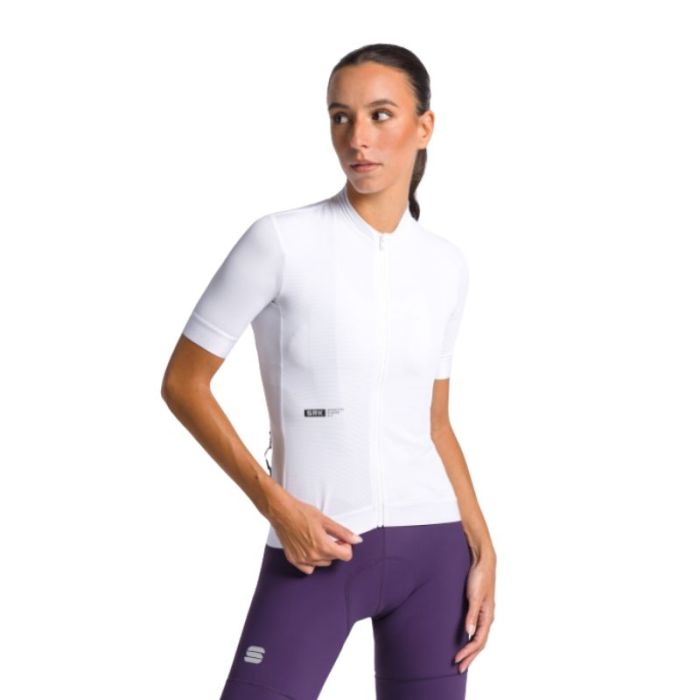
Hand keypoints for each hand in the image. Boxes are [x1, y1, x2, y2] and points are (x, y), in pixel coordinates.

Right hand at [271, 499, 363, 574]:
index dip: (346, 545)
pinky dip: (311, 562)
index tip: (341, 539)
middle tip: (328, 536)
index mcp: (324, 547)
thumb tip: (357, 540)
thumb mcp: (326, 521)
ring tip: (318, 540)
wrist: (282, 513)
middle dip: (335, 548)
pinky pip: (308, 569)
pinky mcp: (294, 560)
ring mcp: (303, 560)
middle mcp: (314, 557)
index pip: (346, 556)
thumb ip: (343, 532)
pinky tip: (309, 549)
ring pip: (322, 564)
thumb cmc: (302, 513)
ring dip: (324, 554)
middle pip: (334, 558)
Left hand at [455, 551, 495, 672]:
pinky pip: (476, 628)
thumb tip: (469, 633)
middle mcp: (487, 617)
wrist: (483, 561)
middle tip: (458, 669)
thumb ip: (472, 614)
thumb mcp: (474, 596)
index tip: (457, 660)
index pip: (479, 641)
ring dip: (471, 650)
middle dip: (470, 657)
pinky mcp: (478, 607)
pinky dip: (471, 638)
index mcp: (488, 616)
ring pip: (479, 637)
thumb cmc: (480, 577)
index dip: (468, 653)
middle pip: (480, 643)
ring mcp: (484, 613)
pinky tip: (465, 639)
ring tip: (462, 659)